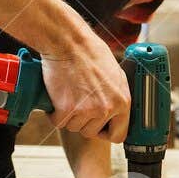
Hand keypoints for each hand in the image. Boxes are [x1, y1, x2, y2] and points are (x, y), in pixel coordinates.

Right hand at [41, 28, 130, 142]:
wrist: (69, 42)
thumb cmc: (90, 53)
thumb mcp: (116, 74)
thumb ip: (118, 96)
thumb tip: (118, 113)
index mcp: (122, 101)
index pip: (118, 135)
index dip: (106, 132)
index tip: (98, 127)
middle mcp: (106, 108)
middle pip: (91, 132)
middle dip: (83, 121)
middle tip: (78, 102)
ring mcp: (86, 110)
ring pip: (74, 127)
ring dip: (69, 116)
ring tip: (69, 95)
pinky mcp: (66, 109)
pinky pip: (59, 122)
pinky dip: (55, 113)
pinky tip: (58, 97)